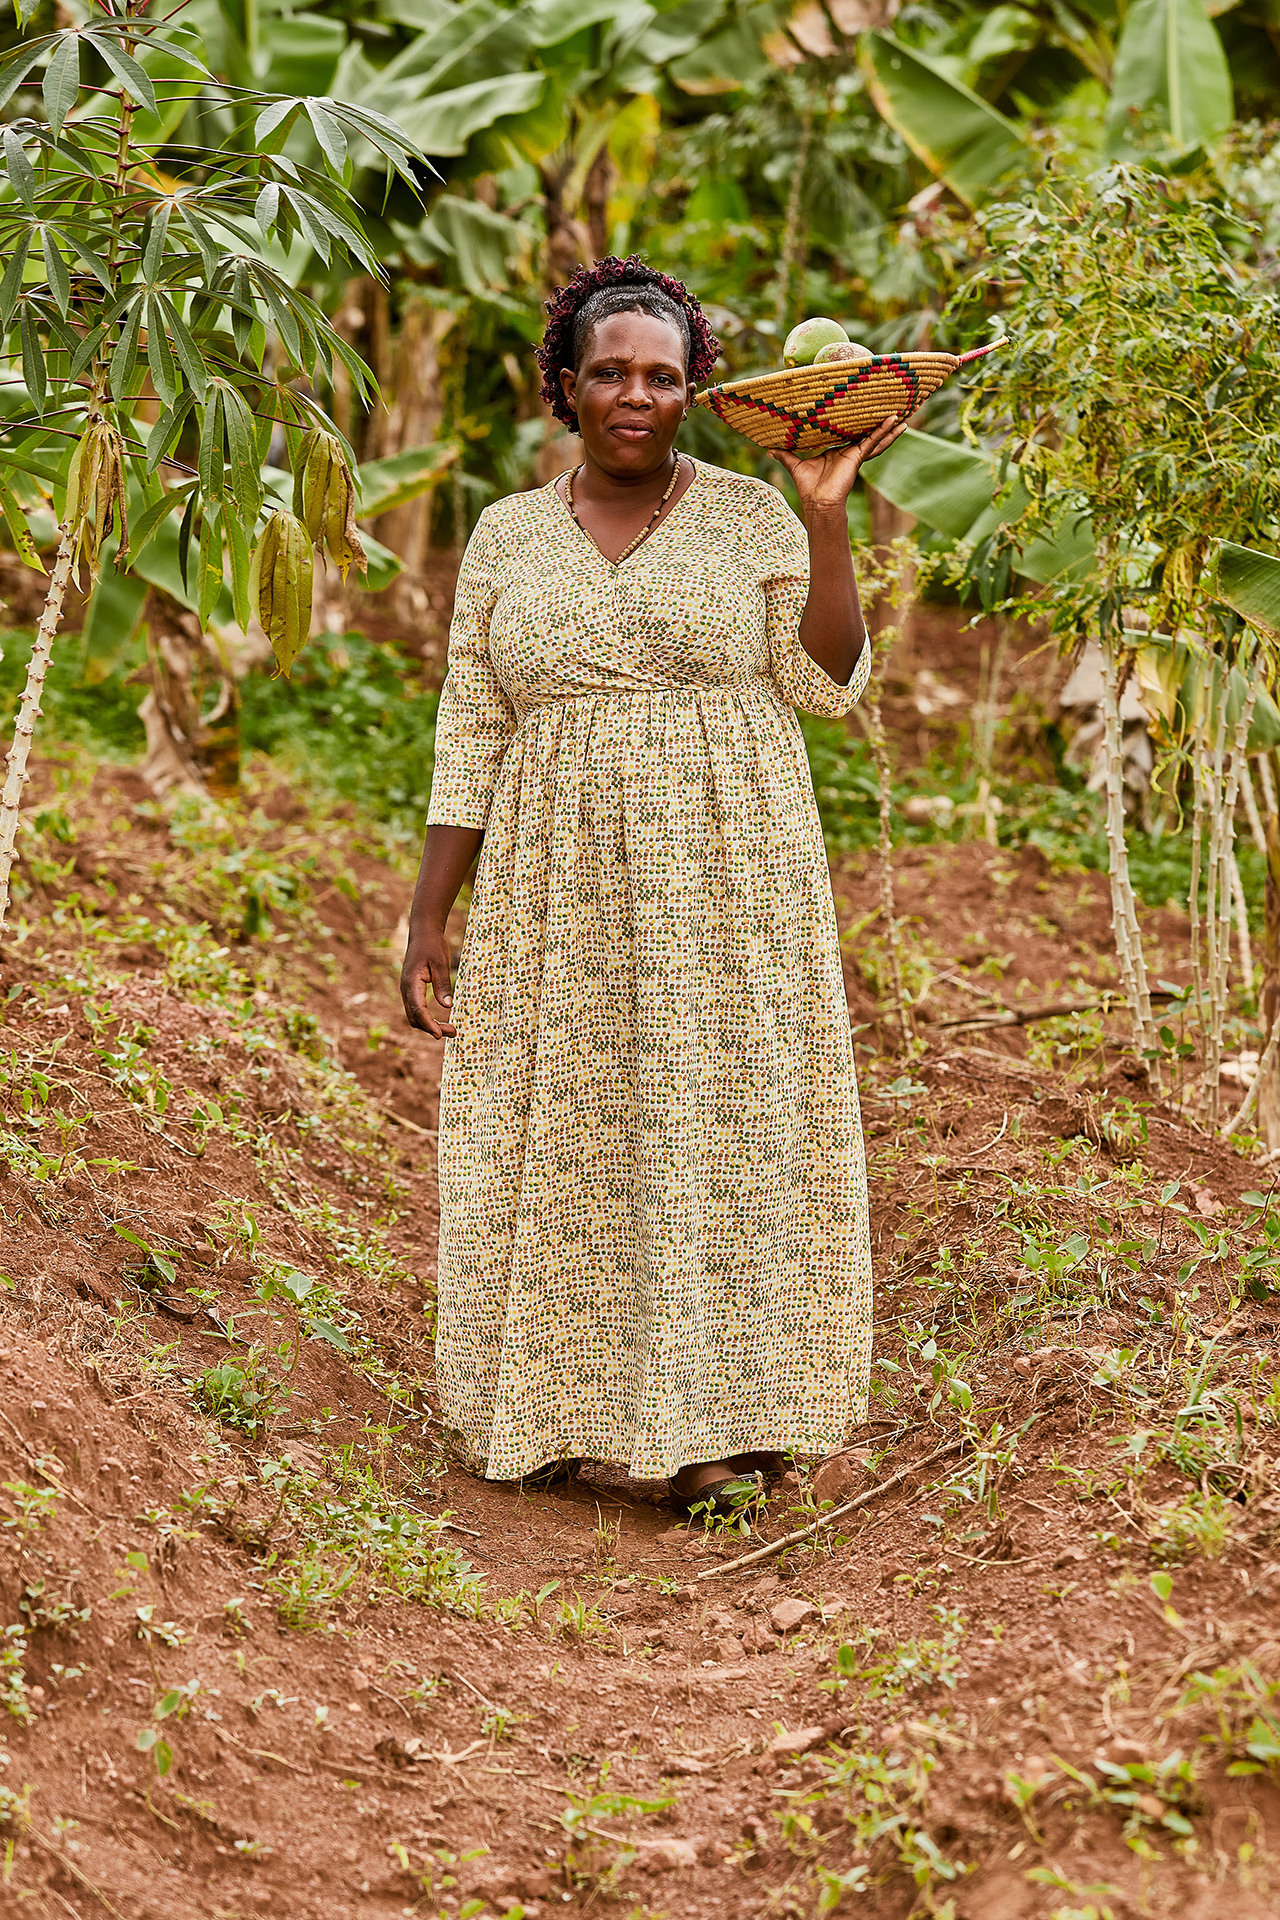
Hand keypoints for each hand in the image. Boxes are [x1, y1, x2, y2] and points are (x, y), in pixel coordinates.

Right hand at [400, 923, 455, 1037]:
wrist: (423, 933)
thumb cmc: (432, 946)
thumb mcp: (441, 963)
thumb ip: (443, 984)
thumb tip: (447, 1006)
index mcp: (411, 983)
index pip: (418, 1010)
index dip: (428, 1024)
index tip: (439, 1035)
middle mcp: (406, 989)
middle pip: (414, 1017)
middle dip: (431, 1028)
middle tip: (453, 1032)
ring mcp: (407, 990)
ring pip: (414, 1015)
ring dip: (429, 1025)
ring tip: (449, 1029)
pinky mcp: (412, 990)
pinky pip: (416, 1009)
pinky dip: (426, 1018)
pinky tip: (439, 1021)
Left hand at [776, 410, 912, 516]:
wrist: (817, 502)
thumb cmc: (808, 487)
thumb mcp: (795, 464)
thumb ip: (785, 454)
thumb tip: (768, 448)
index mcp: (837, 452)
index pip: (850, 434)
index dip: (858, 424)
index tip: (866, 411)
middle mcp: (849, 452)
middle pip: (867, 434)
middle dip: (880, 424)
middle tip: (893, 410)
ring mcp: (856, 454)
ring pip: (876, 437)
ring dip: (889, 428)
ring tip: (904, 416)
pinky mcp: (858, 456)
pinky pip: (874, 441)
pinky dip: (885, 433)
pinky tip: (898, 424)